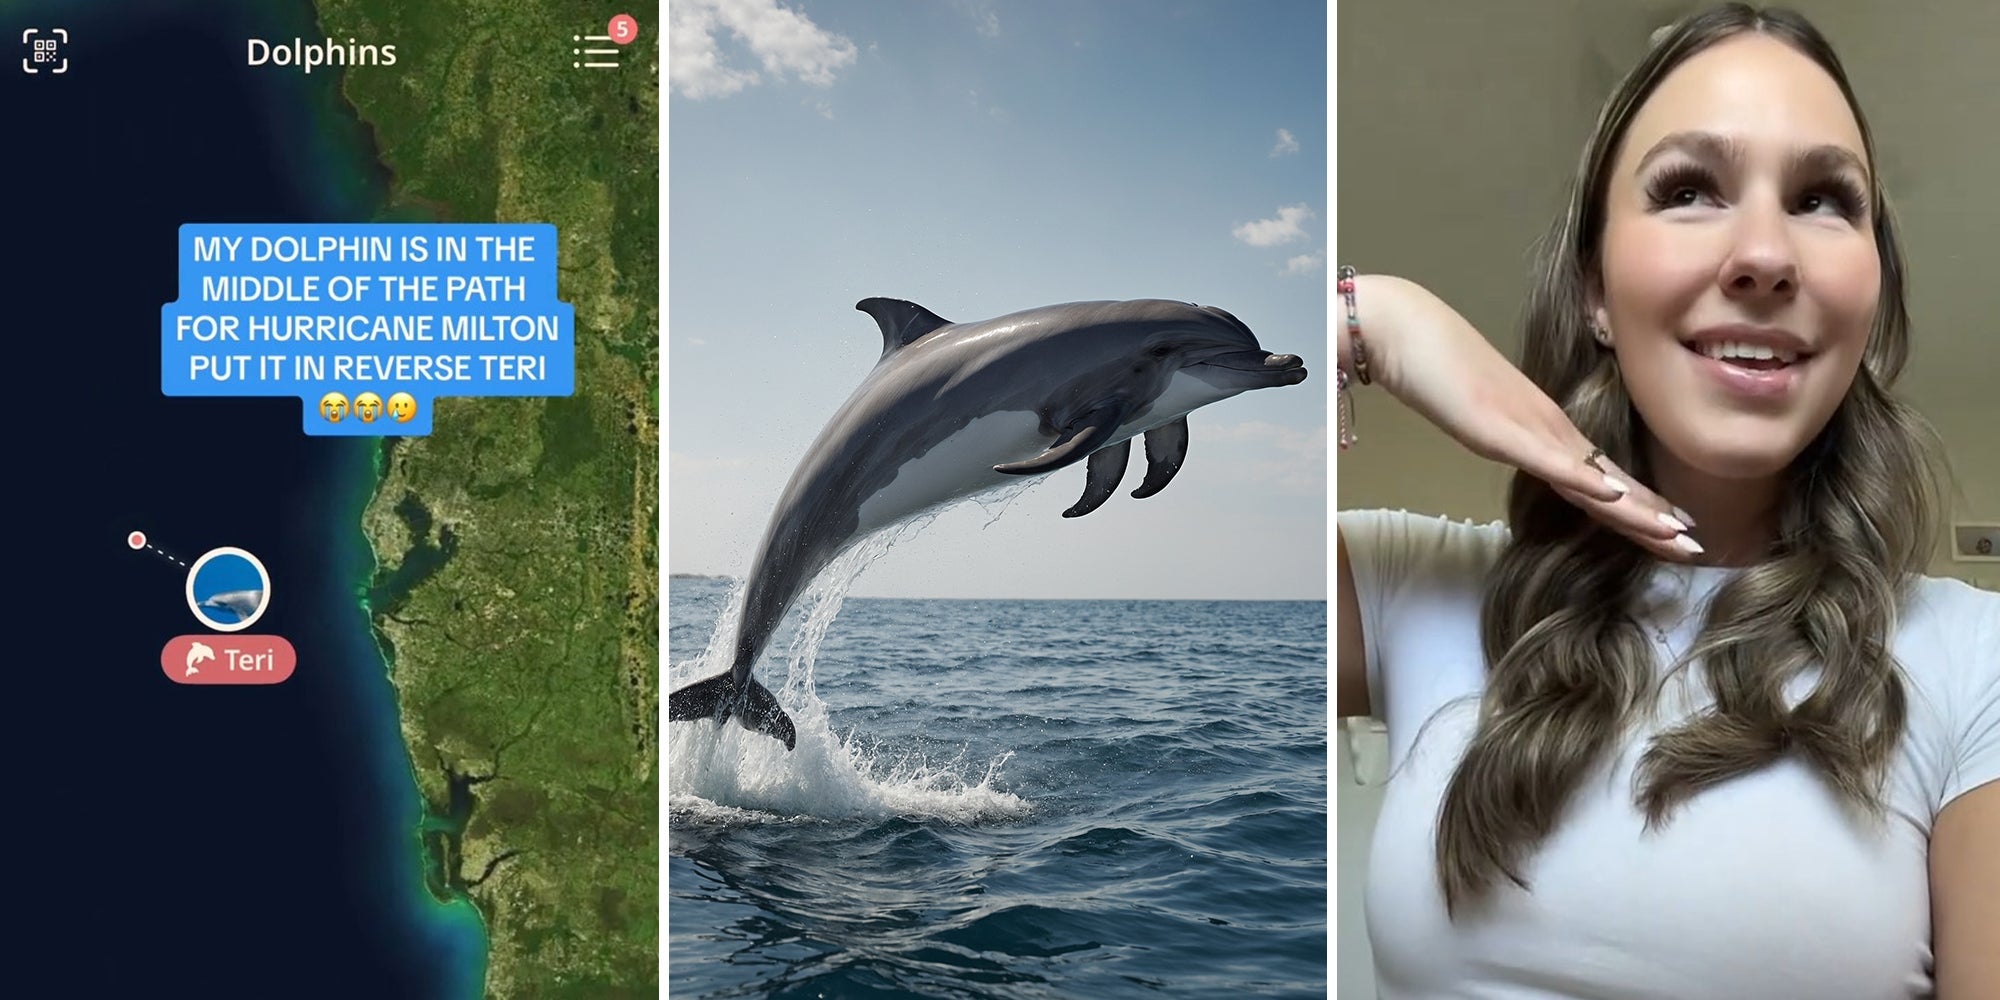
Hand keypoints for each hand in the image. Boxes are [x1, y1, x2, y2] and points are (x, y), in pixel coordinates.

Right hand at [1345, 274, 1702, 560]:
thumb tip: (1525, 453)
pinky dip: (1584, 481)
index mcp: (1544, 430)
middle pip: (1609, 485)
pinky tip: (1613, 497)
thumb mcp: (1480, 414)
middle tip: (1697, 547)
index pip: (1601, 477)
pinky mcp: (1502, 430)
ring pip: (1593, 479)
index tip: (1676, 530)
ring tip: (1678, 535)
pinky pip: (1549, 461)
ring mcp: (1528, 430)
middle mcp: (1548, 430)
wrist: (1406, 333)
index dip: (1640, 506)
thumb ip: (1507, 434)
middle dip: (1654, 519)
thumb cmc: (1437, 368)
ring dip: (1637, 510)